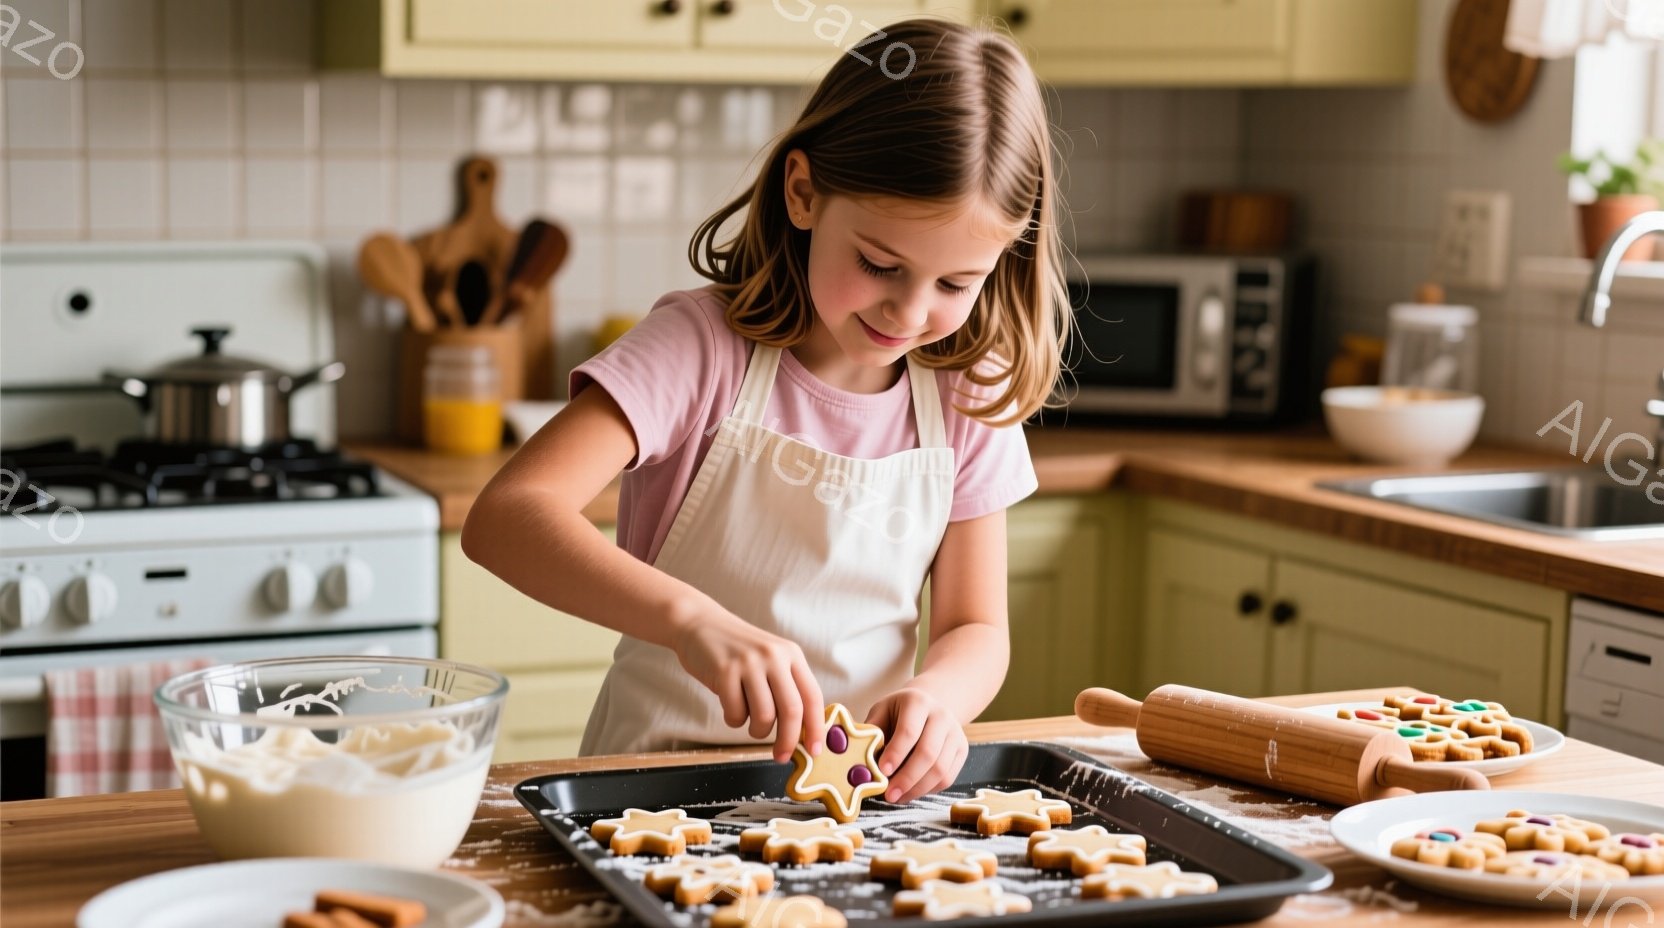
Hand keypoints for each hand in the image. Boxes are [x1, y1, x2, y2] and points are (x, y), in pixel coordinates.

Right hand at [671, 609, 824, 762]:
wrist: (700, 624)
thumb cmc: (737, 651)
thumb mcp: (770, 659)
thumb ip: (787, 688)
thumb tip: (802, 731)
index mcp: (791, 654)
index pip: (812, 697)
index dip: (816, 728)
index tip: (814, 750)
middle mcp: (774, 656)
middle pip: (791, 710)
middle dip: (788, 741)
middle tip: (781, 756)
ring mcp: (749, 663)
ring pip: (764, 716)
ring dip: (756, 731)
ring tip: (749, 722)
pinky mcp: (724, 671)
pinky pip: (736, 713)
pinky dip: (733, 719)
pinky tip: (730, 706)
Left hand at [865, 687, 968, 803]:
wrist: (929, 705)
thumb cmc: (898, 712)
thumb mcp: (881, 712)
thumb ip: (872, 733)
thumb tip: (859, 760)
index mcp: (918, 702)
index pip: (909, 731)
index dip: (895, 754)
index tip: (881, 772)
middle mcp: (941, 716)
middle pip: (928, 753)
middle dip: (906, 778)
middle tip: (888, 795)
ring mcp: (955, 733)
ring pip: (940, 770)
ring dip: (917, 789)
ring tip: (897, 797)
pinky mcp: (962, 750)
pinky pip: (947, 778)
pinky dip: (928, 790)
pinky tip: (911, 792)